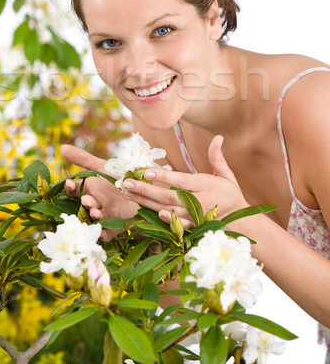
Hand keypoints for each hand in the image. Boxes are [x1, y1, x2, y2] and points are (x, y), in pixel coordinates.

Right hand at [61, 144, 138, 237]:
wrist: (143, 190)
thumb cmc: (120, 177)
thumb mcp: (102, 167)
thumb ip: (83, 159)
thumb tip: (62, 147)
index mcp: (89, 189)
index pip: (74, 190)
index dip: (70, 187)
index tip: (69, 183)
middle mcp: (94, 203)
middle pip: (85, 205)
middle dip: (85, 203)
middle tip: (86, 199)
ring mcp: (104, 215)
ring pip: (95, 218)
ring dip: (94, 216)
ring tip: (95, 211)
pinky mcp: (115, 226)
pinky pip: (107, 233)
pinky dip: (104, 233)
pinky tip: (103, 231)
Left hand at [122, 135, 248, 228]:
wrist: (237, 219)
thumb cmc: (228, 192)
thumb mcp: (226, 174)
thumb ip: (217, 156)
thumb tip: (218, 137)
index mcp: (205, 186)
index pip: (181, 181)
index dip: (164, 177)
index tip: (147, 171)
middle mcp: (197, 202)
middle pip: (168, 196)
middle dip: (146, 189)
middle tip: (127, 182)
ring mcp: (192, 216)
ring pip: (165, 209)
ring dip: (145, 201)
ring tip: (128, 191)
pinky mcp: (189, 226)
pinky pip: (170, 223)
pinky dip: (156, 218)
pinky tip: (141, 210)